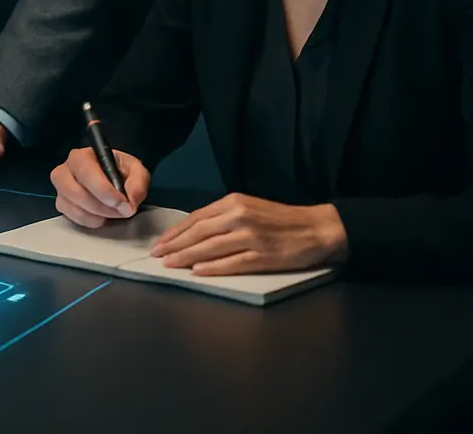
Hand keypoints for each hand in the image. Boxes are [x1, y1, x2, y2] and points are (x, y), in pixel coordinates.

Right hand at [51, 146, 150, 226]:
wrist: (115, 183)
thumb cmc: (121, 173)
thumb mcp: (136, 171)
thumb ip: (138, 182)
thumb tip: (129, 200)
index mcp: (83, 156)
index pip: (84, 170)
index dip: (102, 189)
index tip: (121, 203)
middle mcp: (66, 170)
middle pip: (72, 189)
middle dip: (99, 205)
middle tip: (120, 211)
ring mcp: (61, 188)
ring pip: (70, 205)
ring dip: (96, 214)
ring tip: (114, 213)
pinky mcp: (62, 204)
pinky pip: (71, 217)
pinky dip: (90, 221)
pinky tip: (102, 217)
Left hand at [150, 194, 347, 274]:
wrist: (317, 227)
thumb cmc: (281, 219)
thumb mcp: (249, 207)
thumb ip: (223, 217)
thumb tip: (193, 231)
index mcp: (233, 203)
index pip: (196, 218)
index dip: (175, 232)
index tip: (160, 243)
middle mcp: (239, 217)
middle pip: (198, 232)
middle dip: (175, 245)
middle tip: (157, 256)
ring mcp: (251, 237)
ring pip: (210, 247)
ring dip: (187, 257)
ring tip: (170, 265)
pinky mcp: (263, 255)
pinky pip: (233, 263)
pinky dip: (213, 267)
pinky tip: (198, 271)